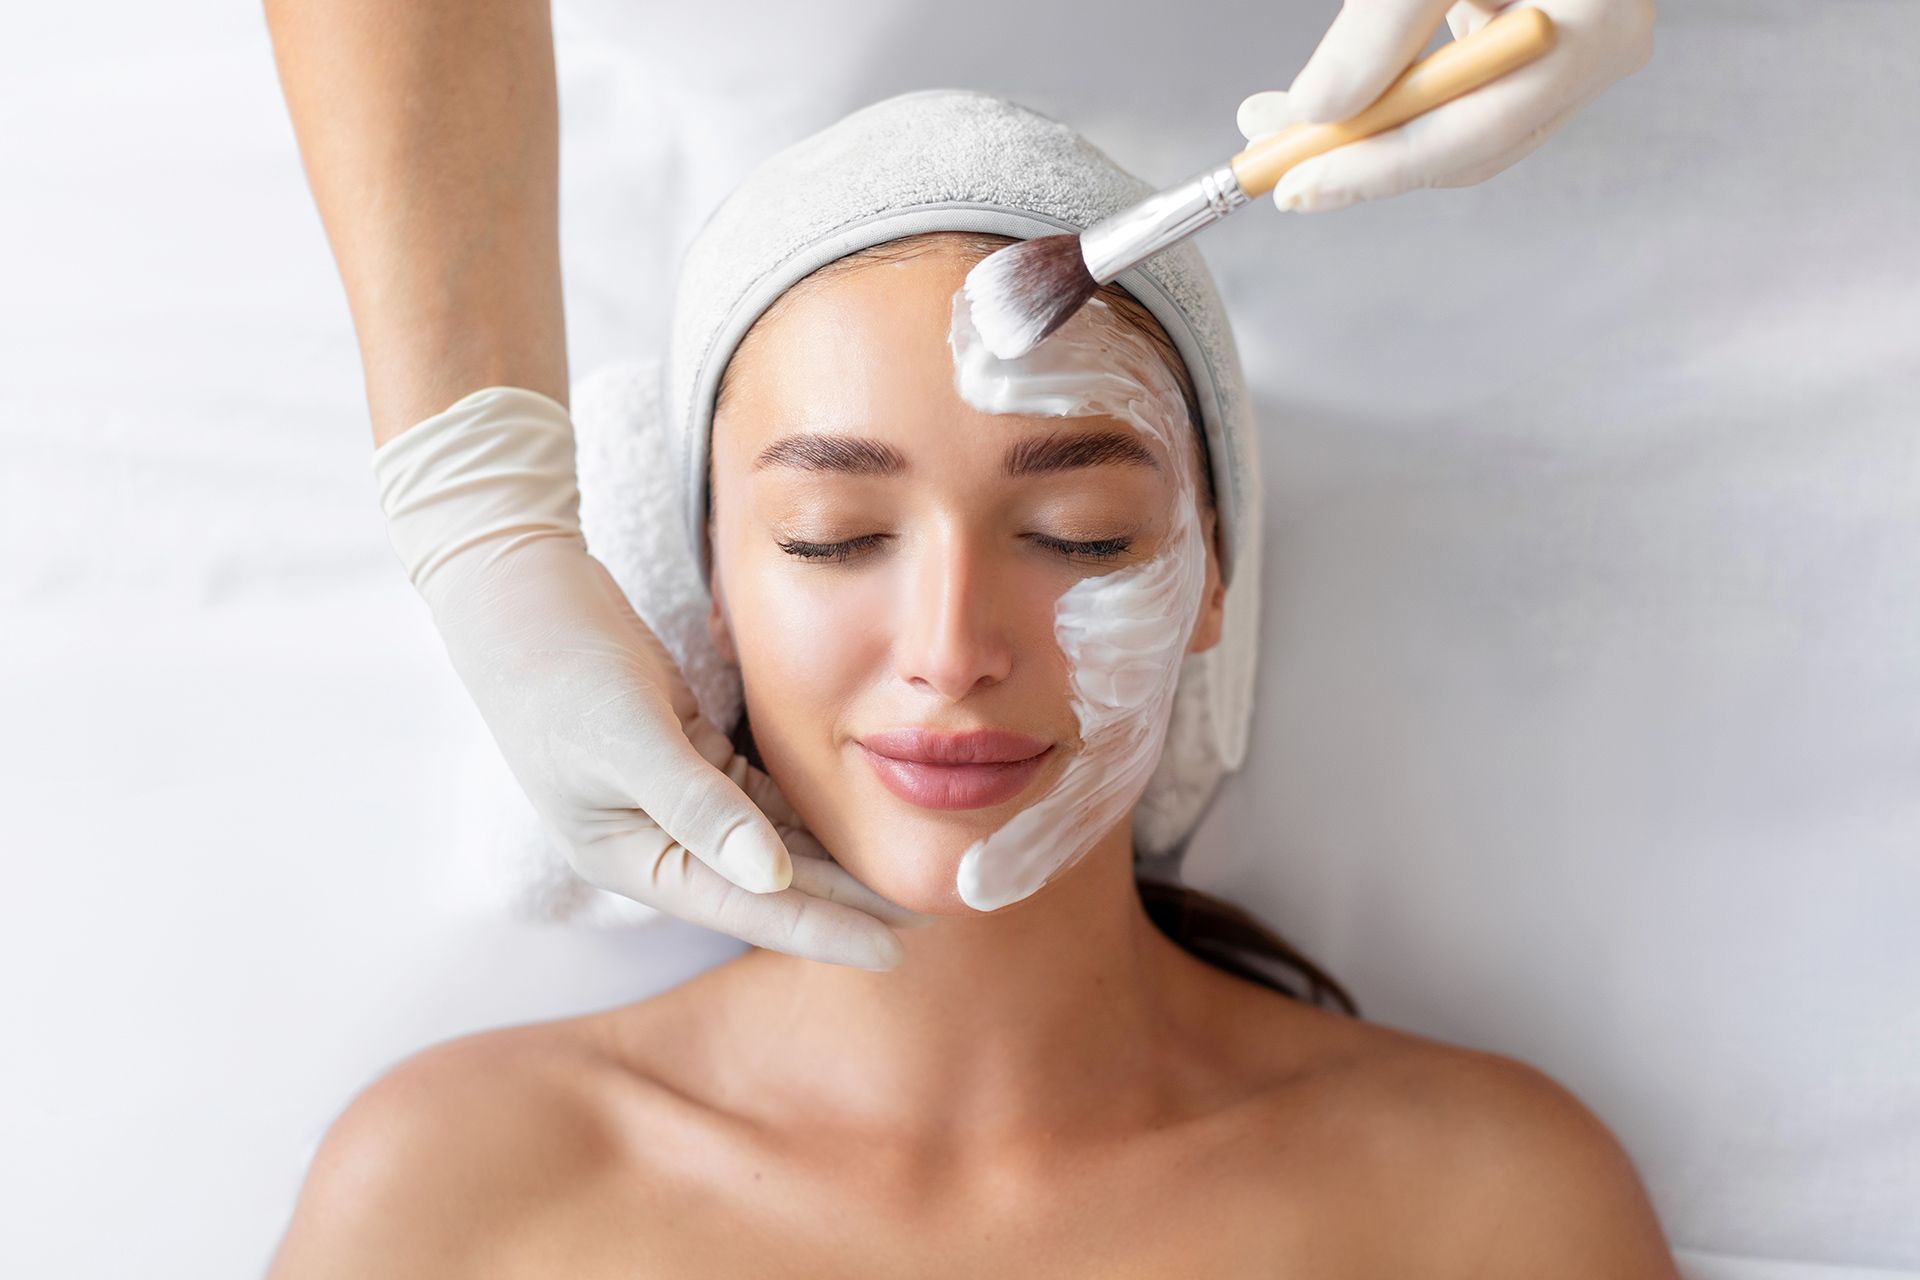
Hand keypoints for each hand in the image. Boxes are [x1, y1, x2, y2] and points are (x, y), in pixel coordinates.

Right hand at [373, 386, 922, 969]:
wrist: (519, 587)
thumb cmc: (559, 664)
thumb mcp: (629, 736)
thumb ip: (700, 808)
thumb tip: (770, 877)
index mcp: (630, 856)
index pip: (745, 907)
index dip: (823, 929)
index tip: (894, 949)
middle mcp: (655, 840)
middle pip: (766, 885)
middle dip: (843, 903)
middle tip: (927, 915)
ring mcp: (673, 799)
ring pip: (771, 844)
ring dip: (832, 862)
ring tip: (904, 878)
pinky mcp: (690, 753)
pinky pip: (762, 799)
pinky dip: (807, 811)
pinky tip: (858, 817)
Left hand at [1238, 0, 1653, 211]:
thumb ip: (1382, 28)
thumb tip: (1319, 109)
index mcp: (1596, 22)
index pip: (1476, 129)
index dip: (1379, 167)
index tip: (1294, 184)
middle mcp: (1599, 48)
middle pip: (1464, 145)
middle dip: (1358, 153)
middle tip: (1266, 150)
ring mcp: (1571, 52)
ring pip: (1456, 131)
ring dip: (1366, 131)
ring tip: (1280, 119)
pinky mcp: (1535, 44)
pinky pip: (1459, 97)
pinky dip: (1392, 100)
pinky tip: (1338, 93)